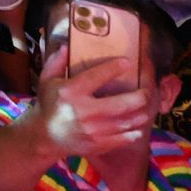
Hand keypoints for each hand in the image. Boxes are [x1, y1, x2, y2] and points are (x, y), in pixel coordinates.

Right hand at [31, 40, 157, 162]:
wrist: (44, 136)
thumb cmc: (48, 104)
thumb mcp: (46, 80)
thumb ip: (56, 62)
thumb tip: (65, 45)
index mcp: (71, 92)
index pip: (96, 77)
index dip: (113, 68)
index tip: (127, 62)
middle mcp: (83, 111)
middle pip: (120, 104)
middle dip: (139, 97)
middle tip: (146, 91)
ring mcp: (92, 130)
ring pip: (125, 122)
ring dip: (140, 114)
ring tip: (146, 108)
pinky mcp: (97, 144)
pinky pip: (123, 139)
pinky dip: (134, 132)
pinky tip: (138, 126)